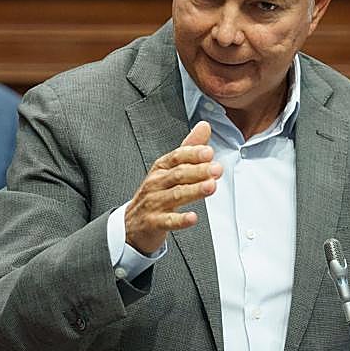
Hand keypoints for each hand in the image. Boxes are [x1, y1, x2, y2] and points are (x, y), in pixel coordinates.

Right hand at [123, 120, 221, 254]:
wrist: (132, 224)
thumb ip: (189, 149)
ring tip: (210, 187)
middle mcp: (156, 183)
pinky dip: (180, 219)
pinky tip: (193, 218)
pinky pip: (168, 221)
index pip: (176, 156)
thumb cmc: (155, 194)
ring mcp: (154, 203)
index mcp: (161, 168)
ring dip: (194, 191)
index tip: (209, 152)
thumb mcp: (169, 168)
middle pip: (178, 174)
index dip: (193, 154)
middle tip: (217, 169)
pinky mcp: (154, 222)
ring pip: (175, 195)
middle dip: (198, 171)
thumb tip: (204, 126)